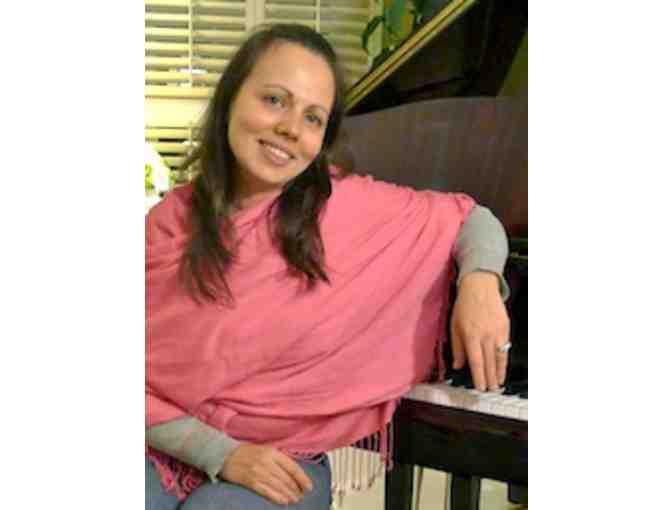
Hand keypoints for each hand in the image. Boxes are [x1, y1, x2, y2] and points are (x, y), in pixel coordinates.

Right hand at [219, 443, 312, 504]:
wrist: (225, 454)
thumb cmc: (247, 452)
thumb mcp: (265, 449)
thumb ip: (279, 459)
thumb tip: (293, 472)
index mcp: (272, 452)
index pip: (292, 467)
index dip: (302, 478)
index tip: (309, 486)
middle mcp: (267, 461)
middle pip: (286, 478)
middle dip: (296, 488)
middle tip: (301, 495)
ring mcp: (258, 472)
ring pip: (278, 486)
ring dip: (289, 494)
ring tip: (295, 500)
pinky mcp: (249, 481)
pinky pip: (266, 491)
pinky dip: (277, 497)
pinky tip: (284, 502)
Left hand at [450, 271, 510, 390]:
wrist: (480, 287)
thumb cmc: (464, 306)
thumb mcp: (454, 326)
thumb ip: (457, 347)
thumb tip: (458, 365)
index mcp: (471, 335)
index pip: (476, 361)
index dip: (478, 376)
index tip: (480, 387)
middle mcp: (485, 336)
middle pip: (489, 362)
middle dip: (490, 378)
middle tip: (490, 391)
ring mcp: (497, 332)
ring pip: (499, 357)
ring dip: (499, 372)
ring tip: (498, 384)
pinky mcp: (505, 328)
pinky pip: (505, 348)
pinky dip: (504, 360)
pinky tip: (502, 368)